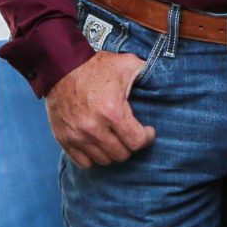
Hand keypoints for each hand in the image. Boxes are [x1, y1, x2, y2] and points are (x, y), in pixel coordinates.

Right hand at [46, 50, 155, 166]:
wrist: (61, 66)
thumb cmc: (96, 66)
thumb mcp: (126, 64)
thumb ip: (147, 72)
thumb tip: (165, 80)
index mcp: (112, 111)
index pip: (137, 142)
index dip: (147, 138)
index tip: (147, 131)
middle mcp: (94, 128)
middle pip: (122, 154)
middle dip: (130, 145)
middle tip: (130, 133)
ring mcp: (77, 135)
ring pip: (104, 160)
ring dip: (112, 151)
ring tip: (115, 138)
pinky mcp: (63, 138)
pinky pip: (84, 162)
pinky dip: (93, 156)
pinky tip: (98, 143)